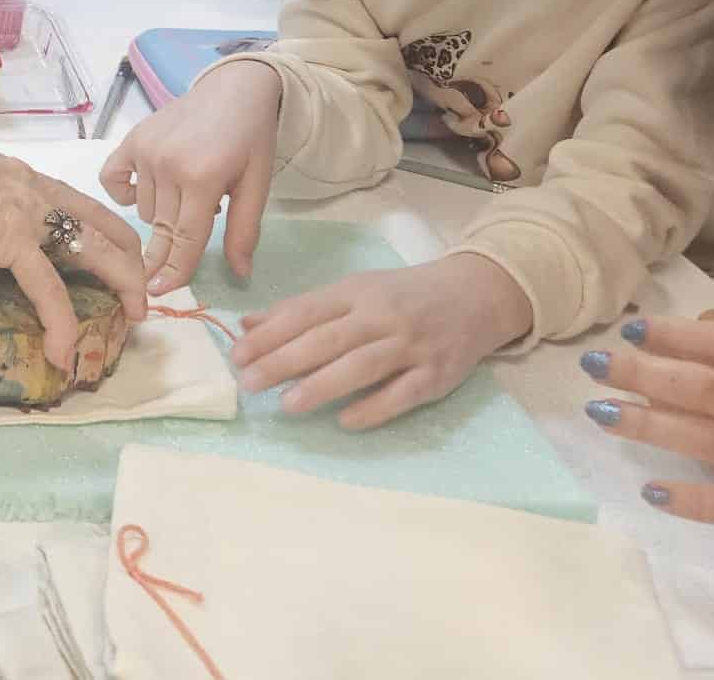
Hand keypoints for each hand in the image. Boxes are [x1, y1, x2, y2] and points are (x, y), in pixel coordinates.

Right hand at [0, 111, 145, 371]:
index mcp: (27, 179)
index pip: (84, 207)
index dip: (111, 235)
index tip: (121, 261)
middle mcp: (39, 194)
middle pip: (107, 227)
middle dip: (132, 263)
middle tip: (141, 297)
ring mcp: (29, 217)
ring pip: (97, 251)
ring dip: (123, 286)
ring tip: (133, 319)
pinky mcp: (11, 240)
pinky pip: (47, 288)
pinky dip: (61, 322)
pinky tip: (63, 351)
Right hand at [100, 60, 282, 292]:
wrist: (234, 87)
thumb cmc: (251, 138)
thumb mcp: (258, 184)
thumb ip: (246, 230)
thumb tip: (239, 274)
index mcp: (204, 177)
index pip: (186, 238)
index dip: (175, 270)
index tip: (160, 294)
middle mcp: (169, 165)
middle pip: (161, 229)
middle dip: (161, 256)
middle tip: (157, 279)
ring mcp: (146, 151)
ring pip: (144, 210)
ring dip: (161, 217)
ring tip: (186, 201)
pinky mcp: (132, 140)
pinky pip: (113, 180)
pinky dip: (123, 194)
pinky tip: (144, 193)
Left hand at [232, 254, 532, 428]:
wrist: (476, 294)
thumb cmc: (401, 296)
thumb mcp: (353, 291)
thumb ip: (302, 309)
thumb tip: (247, 324)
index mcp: (356, 292)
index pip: (305, 312)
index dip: (269, 334)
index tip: (237, 356)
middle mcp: (382, 316)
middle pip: (328, 339)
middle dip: (284, 360)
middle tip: (249, 383)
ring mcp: (411, 345)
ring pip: (363, 365)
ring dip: (323, 385)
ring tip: (287, 405)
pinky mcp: (437, 374)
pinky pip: (403, 394)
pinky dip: (375, 408)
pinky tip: (345, 421)